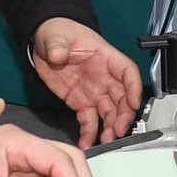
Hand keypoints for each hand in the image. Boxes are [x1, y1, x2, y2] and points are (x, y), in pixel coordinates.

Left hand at [30, 19, 142, 144]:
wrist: (43, 44)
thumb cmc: (59, 33)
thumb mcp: (57, 35)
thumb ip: (58, 46)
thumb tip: (58, 55)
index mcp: (105, 57)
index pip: (127, 72)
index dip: (134, 87)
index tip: (133, 102)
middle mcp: (104, 77)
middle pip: (122, 98)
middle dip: (124, 115)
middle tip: (120, 130)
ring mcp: (94, 92)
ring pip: (110, 113)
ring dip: (111, 127)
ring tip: (107, 141)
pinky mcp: (81, 103)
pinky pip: (89, 121)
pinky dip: (90, 133)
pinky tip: (87, 142)